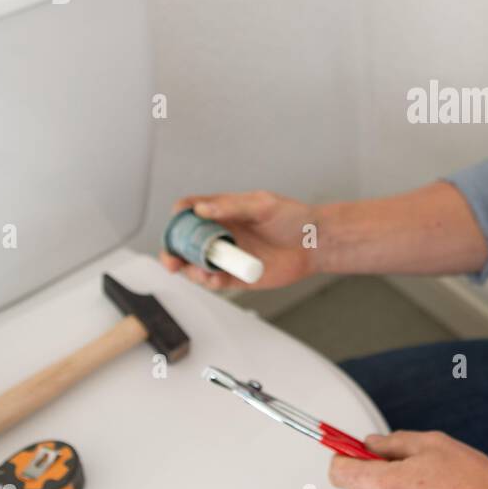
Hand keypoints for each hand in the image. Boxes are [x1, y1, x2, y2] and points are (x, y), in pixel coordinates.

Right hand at [158, 191, 320, 290]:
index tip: (176, 221)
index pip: (192, 211)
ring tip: (198, 272)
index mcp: (225, 212)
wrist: (315, 243)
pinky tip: (215, 280)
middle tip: (172, 259)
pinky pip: (218, 281)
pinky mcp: (239, 276)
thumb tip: (201, 209)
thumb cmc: (294, 218)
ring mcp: (230, 256)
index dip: (180, 216)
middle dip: (174, 251)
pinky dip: (211, 282)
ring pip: (198, 265)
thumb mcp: (263, 205)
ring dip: (191, 270)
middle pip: (187, 243)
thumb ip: (232, 206)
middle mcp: (223, 234)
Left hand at [328, 430, 487, 488]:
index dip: (342, 457)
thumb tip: (372, 443)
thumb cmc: (474, 483)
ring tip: (421, 486)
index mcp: (385, 485)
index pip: (339, 472)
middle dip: (365, 478)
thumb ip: (394, 442)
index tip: (348, 450)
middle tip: (391, 466)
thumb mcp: (432, 444)